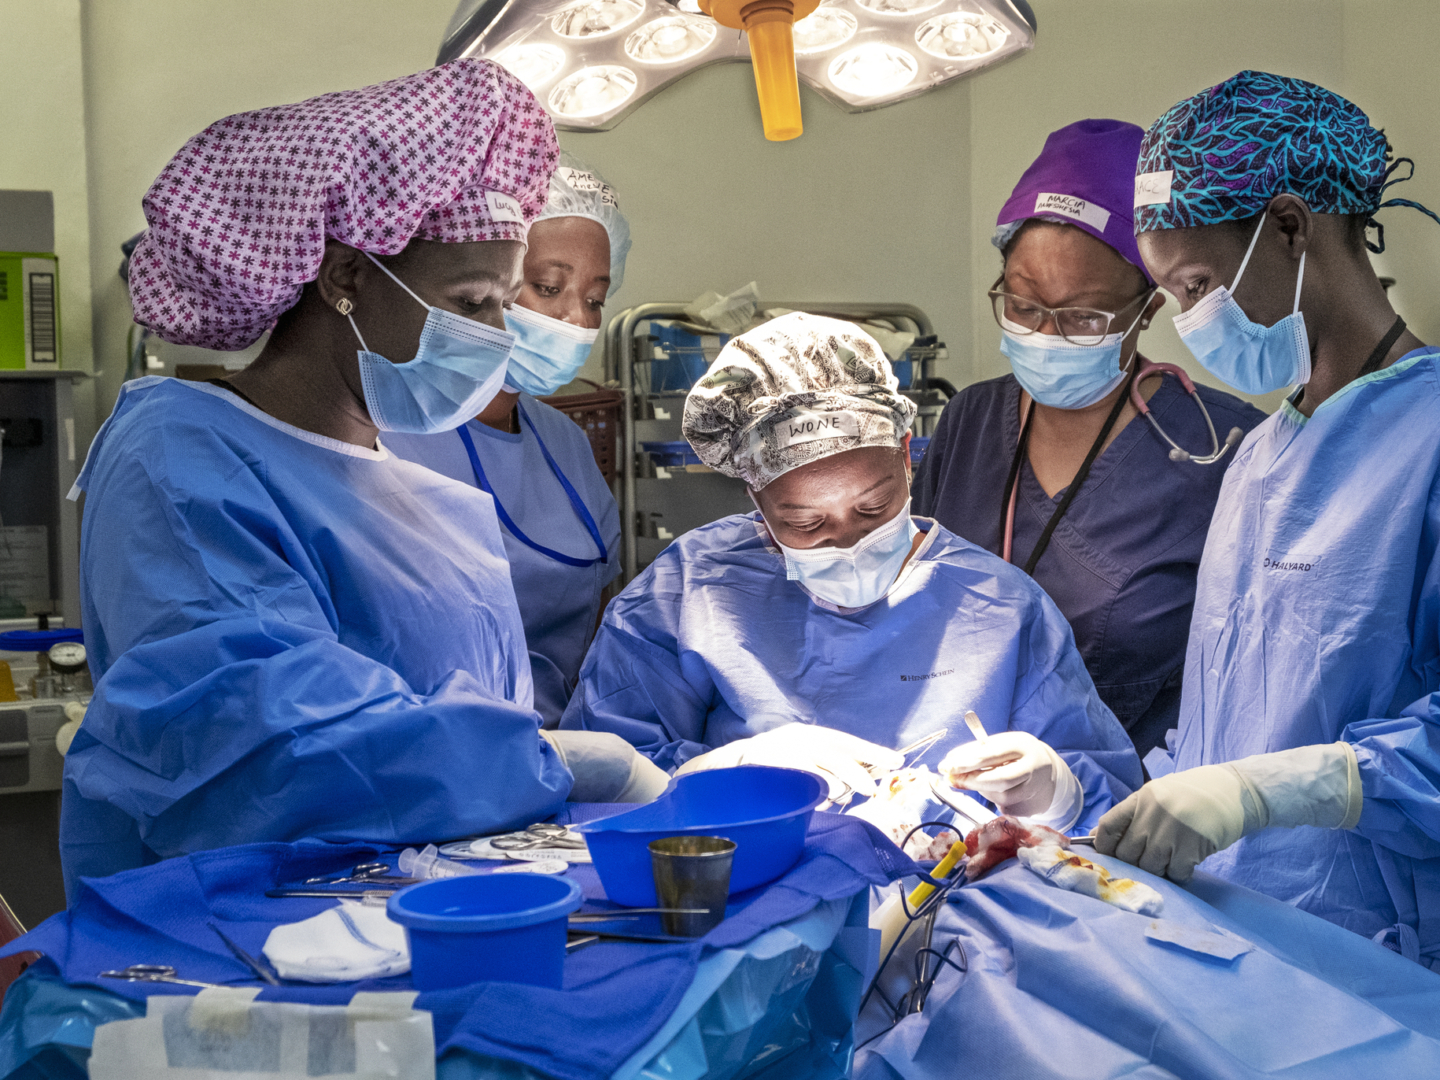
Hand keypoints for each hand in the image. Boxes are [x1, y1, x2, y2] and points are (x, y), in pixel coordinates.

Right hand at [675, 723, 902, 802]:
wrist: (725, 770)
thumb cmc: (771, 769)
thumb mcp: (801, 761)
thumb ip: (829, 769)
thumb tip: (867, 780)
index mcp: (807, 735)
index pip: (846, 741)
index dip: (871, 751)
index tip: (897, 761)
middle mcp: (796, 738)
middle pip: (835, 754)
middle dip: (856, 772)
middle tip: (872, 789)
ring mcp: (780, 751)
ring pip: (818, 769)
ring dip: (832, 787)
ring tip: (834, 797)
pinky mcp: (767, 767)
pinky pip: (797, 781)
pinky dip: (811, 791)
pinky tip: (817, 799)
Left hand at [940, 730, 1080, 827]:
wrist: (1049, 775)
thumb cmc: (1016, 756)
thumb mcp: (1002, 744)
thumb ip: (978, 750)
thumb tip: (949, 761)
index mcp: (1023, 745)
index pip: (993, 754)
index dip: (969, 761)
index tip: (948, 765)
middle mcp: (1032, 768)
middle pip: (1000, 779)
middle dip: (971, 781)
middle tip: (951, 779)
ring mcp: (1034, 790)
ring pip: (1000, 796)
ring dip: (981, 789)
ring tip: (977, 780)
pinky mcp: (1030, 807)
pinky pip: (1003, 806)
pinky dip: (993, 798)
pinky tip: (998, 790)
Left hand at [1093, 764, 1249, 881]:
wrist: (1234, 792)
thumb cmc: (1193, 795)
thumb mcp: (1158, 796)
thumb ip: (1133, 815)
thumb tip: (1099, 838)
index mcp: (1141, 799)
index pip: (1109, 825)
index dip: (1103, 845)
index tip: (1106, 855)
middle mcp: (1152, 814)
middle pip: (1127, 853)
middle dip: (1133, 863)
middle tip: (1147, 861)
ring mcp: (1171, 832)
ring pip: (1149, 866)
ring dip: (1157, 870)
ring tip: (1169, 861)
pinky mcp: (1191, 848)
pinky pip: (1174, 873)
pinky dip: (1178, 875)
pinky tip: (1186, 864)